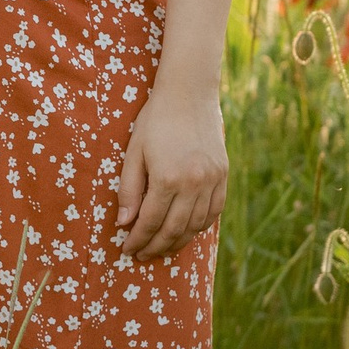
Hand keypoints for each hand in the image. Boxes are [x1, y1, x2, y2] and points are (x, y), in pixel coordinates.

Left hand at [116, 77, 227, 261]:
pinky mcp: (223, 176)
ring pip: (196, 226)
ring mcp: (213, 181)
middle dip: (156, 247)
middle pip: (174, 230)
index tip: (127, 250)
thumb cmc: (155, 120)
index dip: (137, 240)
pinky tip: (186, 231)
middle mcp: (194, 184)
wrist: (189, 93)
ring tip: (161, 247)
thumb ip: (129, 190)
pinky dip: (199, 227)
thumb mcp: (134, 152)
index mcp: (168, 178)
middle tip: (142, 255)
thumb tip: (124, 223)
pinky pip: (213, 212)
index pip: (150, 221)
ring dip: (178, 241)